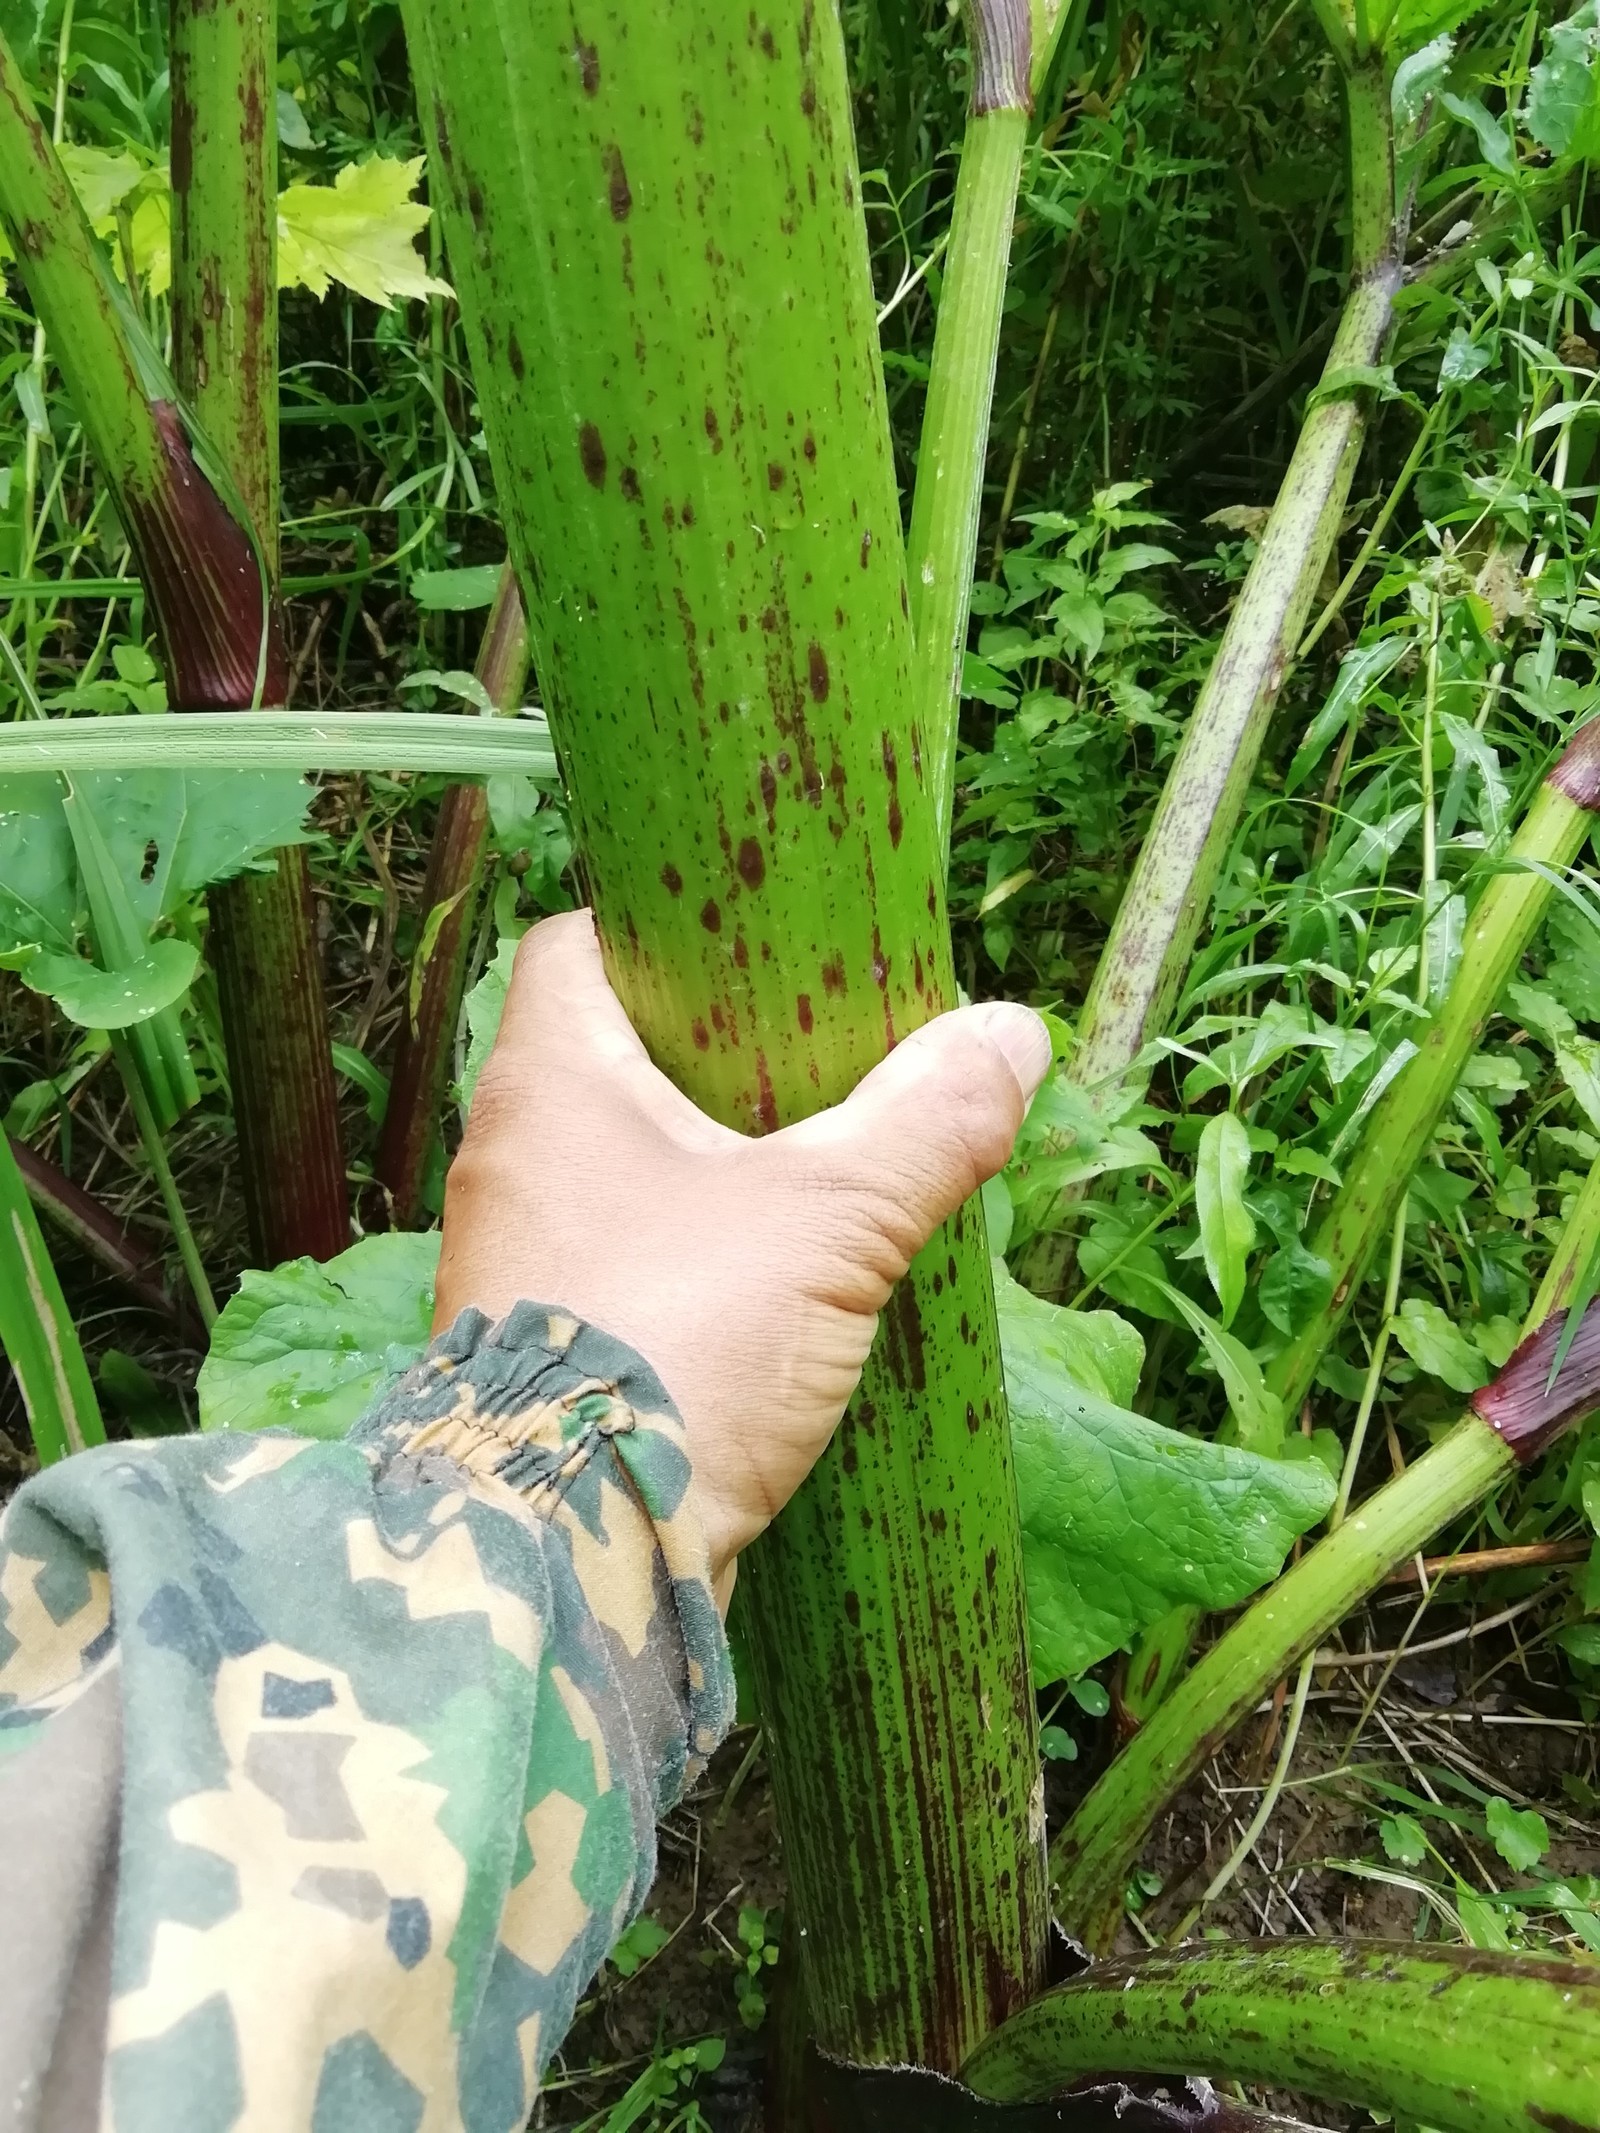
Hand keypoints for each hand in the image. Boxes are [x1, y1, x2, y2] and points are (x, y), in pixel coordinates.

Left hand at [435, 910, 1049, 1583]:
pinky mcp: (546, 1352)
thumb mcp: (827, 1221)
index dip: (664, 928)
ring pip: (621, 1173)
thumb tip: (1010, 1034)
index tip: (759, 946)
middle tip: (827, 1062)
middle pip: (613, 1061)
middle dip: (719, 1059)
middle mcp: (512, 1160)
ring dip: (713, 1170)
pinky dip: (696, 1258)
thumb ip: (923, 1124)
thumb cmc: (673, 1345)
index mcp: (548, 1084)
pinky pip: (625, 1266)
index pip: (578, 948)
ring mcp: (519, 1262)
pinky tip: (781, 1287)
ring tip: (824, 1174)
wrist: (564, 1560)